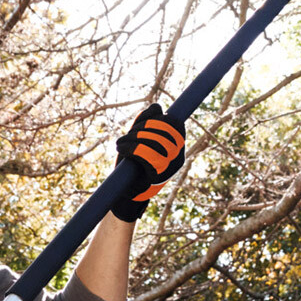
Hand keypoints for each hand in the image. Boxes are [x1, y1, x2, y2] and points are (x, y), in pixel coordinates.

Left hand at [112, 103, 185, 221]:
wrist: (128, 193)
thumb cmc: (134, 164)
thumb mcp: (141, 139)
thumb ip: (147, 122)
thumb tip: (157, 106)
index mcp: (178, 146)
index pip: (175, 123)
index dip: (157, 119)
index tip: (141, 124)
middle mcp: (178, 156)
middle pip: (163, 129)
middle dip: (142, 127)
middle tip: (128, 135)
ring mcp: (170, 166)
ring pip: (153, 140)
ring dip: (133, 138)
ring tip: (121, 143)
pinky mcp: (158, 175)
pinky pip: (145, 154)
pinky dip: (130, 148)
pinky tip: (121, 148)